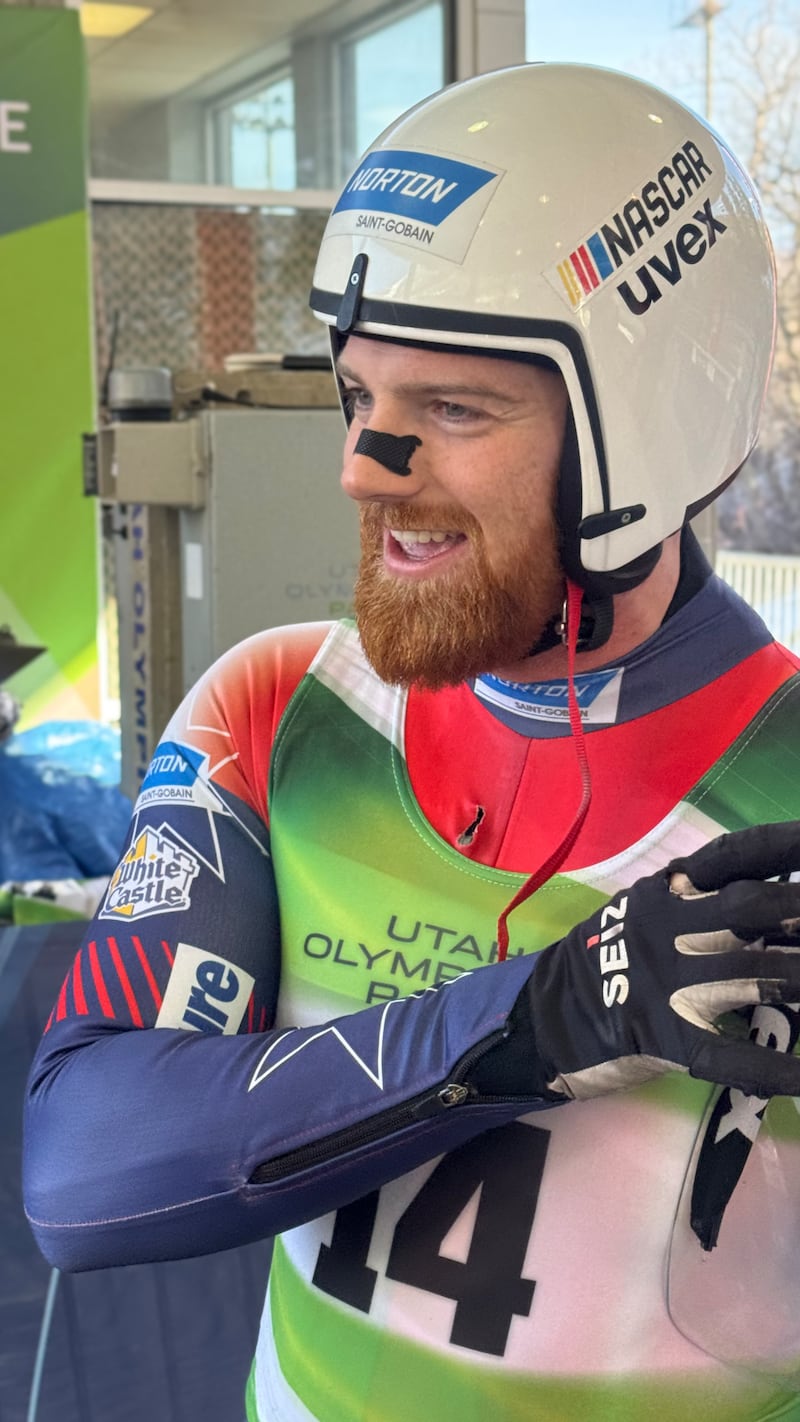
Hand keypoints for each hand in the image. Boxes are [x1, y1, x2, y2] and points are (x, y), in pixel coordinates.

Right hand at [509, 822, 799, 1100]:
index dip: (783, 844)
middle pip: (753, 907)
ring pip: (754, 975)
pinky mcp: (665, 1038)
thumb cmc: (603, 958)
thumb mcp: (644, 912)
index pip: (735, 855)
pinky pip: (727, 1055)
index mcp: (667, 891)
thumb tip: (776, 899)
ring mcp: (669, 982)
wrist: (542, 1015)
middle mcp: (671, 926)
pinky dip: (772, 1069)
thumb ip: (698, 900)